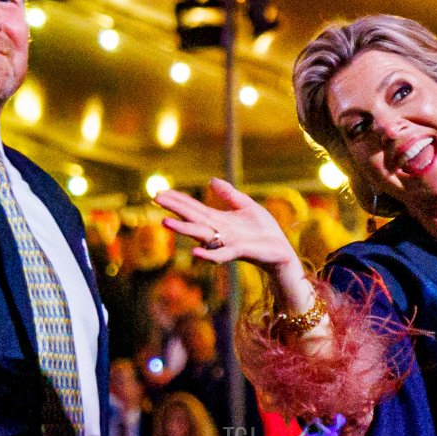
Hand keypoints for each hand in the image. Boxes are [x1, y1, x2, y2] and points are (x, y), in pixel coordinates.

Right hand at [155, 179, 299, 271]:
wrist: (280, 249)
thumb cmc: (263, 231)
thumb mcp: (246, 206)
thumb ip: (229, 194)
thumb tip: (211, 180)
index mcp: (218, 220)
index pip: (194, 208)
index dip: (178, 200)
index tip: (160, 193)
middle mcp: (217, 231)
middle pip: (192, 217)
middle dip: (175, 209)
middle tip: (156, 198)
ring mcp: (226, 242)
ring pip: (200, 235)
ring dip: (183, 229)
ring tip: (165, 222)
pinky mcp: (238, 251)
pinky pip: (220, 254)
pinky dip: (208, 255)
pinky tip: (194, 252)